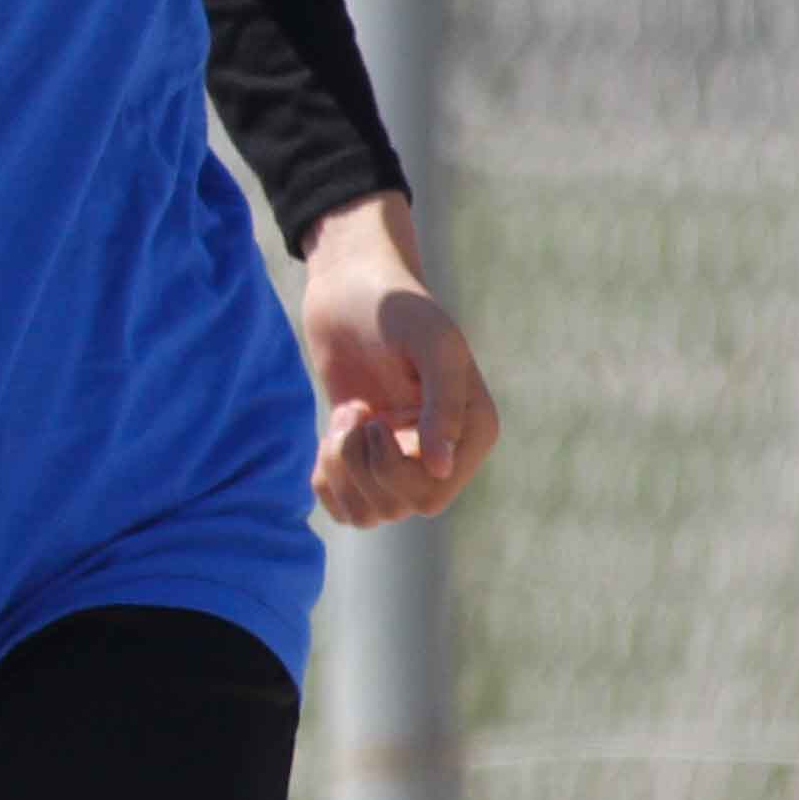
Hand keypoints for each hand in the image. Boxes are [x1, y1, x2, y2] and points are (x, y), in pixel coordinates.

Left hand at [299, 192, 496, 527]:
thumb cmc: (396, 306)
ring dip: (341, 470)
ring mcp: (402, 458)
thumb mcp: (430, 344)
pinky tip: (329, 437)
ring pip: (370, 513)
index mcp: (472, 432)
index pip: (430, 494)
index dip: (390, 469)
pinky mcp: (363, 455)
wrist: (350, 286)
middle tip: (354, 413)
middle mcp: (443, 453)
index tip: (373, 420)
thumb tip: (440, 469)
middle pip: (398, 507)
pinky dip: (326, 480)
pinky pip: (344, 506)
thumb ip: (442, 405)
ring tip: (345, 418)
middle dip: (360, 466)